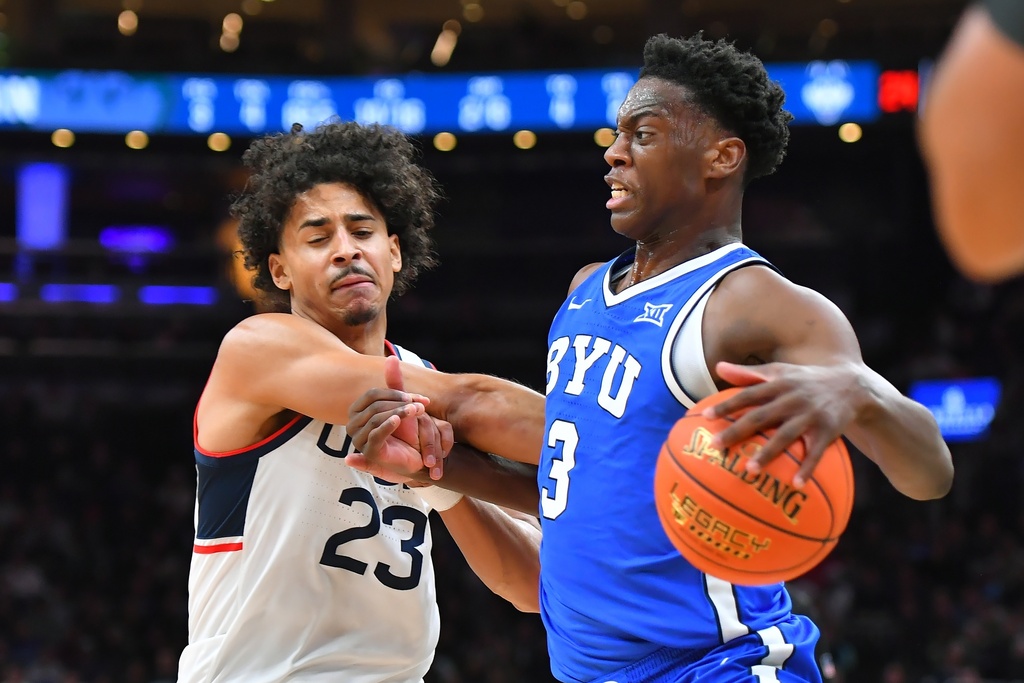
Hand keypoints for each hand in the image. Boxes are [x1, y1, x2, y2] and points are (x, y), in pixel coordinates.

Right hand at [345, 356, 453, 480]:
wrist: (415, 457)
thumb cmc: (405, 431)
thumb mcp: (401, 405)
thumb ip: (395, 383)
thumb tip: (392, 357)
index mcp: (357, 411)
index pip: (372, 394)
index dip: (395, 393)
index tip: (417, 397)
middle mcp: (353, 424)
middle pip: (375, 405)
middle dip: (400, 402)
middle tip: (421, 405)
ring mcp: (359, 439)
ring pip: (376, 418)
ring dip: (399, 412)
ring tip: (417, 411)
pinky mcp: (369, 452)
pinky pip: (376, 434)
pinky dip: (388, 425)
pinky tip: (398, 420)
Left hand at [702, 361, 862, 487]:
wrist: (853, 385)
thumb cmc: (806, 380)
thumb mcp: (780, 370)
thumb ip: (749, 372)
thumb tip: (717, 367)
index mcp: (779, 384)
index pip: (748, 394)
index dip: (727, 405)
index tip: (706, 417)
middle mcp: (793, 398)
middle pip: (761, 416)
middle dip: (737, 430)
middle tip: (716, 445)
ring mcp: (811, 415)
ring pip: (786, 435)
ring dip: (768, 453)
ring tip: (749, 470)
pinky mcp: (828, 431)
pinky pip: (816, 452)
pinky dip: (807, 468)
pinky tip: (796, 485)